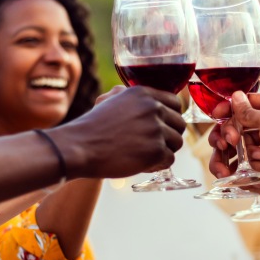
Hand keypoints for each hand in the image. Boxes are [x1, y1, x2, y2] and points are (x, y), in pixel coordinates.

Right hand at [51, 86, 184, 178]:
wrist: (79, 147)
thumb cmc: (92, 127)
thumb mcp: (109, 100)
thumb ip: (129, 96)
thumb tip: (146, 98)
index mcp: (144, 93)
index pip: (176, 103)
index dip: (171, 117)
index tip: (163, 126)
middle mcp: (153, 108)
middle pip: (180, 124)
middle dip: (169, 136)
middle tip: (152, 144)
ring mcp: (156, 129)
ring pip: (177, 142)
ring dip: (164, 151)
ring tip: (145, 155)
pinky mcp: (156, 150)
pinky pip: (170, 160)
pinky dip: (158, 165)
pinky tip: (142, 164)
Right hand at [222, 91, 259, 208]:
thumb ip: (247, 110)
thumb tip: (235, 96)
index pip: (246, 101)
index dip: (230, 108)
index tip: (217, 115)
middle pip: (240, 124)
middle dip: (234, 136)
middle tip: (232, 142)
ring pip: (243, 145)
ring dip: (249, 154)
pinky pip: (250, 160)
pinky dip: (257, 165)